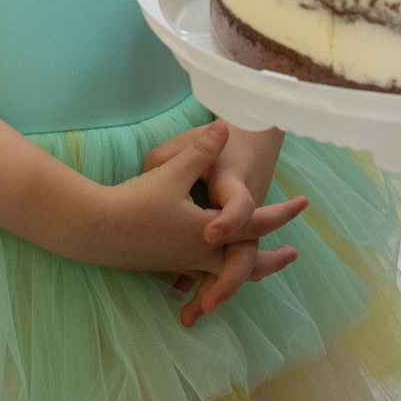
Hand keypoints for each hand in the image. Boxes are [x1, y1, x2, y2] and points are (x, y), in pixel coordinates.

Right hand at [119, 122, 305, 325]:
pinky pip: (201, 274)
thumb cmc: (136, 203)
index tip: (303, 204)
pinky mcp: (167, 263)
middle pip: (246, 262)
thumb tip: (224, 127)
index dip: (282, 212)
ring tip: (254, 262)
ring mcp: (183, 262)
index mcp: (209, 232)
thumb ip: (201, 151)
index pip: (255, 222)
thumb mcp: (171, 171)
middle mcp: (200, 253)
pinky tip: (211, 268)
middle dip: (270, 260)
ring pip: (223, 272)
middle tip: (291, 254)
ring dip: (244, 267)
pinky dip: (215, 273)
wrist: (96, 231)